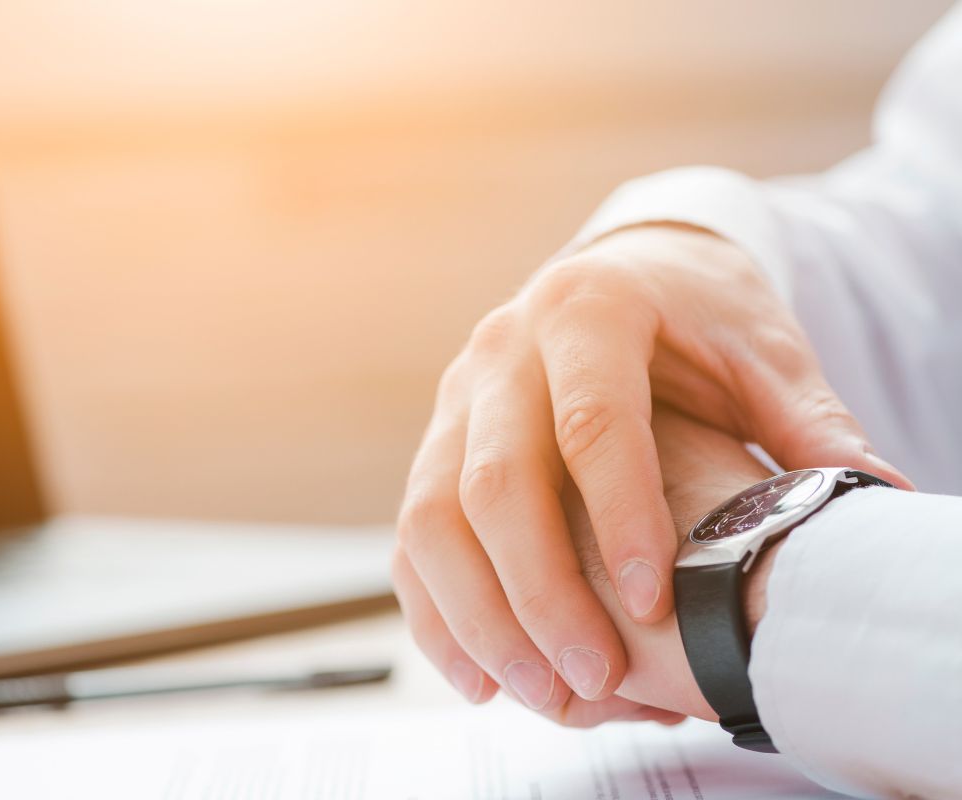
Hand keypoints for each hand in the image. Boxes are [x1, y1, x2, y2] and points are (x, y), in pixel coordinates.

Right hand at [393, 223, 908, 716]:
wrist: (626, 271)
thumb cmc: (696, 312)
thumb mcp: (761, 347)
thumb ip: (806, 419)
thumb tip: (873, 492)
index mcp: (587, 310)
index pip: (590, 422)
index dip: (619, 517)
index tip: (653, 602)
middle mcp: (503, 348)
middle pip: (495, 478)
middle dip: (541, 588)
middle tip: (596, 677)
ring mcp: (458, 394)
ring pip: (433, 512)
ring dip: (478, 612)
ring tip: (538, 691)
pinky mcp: (438, 438)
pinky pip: (413, 530)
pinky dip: (437, 607)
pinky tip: (481, 672)